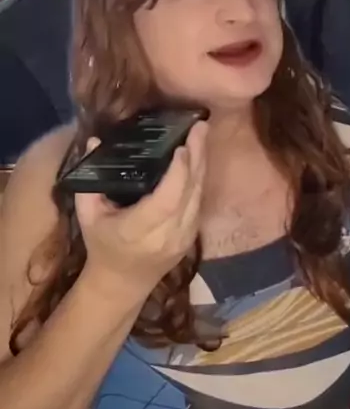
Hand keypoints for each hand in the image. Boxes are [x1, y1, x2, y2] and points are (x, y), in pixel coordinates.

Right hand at [75, 120, 206, 298]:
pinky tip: (199, 156)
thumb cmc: (102, 245)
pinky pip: (199, 202)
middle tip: (200, 126)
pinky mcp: (193, 236)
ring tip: (201, 133)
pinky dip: (200, 178)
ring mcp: (184, 237)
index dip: (178, 173)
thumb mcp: (88, 215)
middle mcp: (167, 234)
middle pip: (190, 192)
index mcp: (139, 230)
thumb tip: (95, 141)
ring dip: (202, 163)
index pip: (167, 200)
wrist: (122, 283)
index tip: (181, 146)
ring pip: (199, 196)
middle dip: (197, 156)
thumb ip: (90, 181)